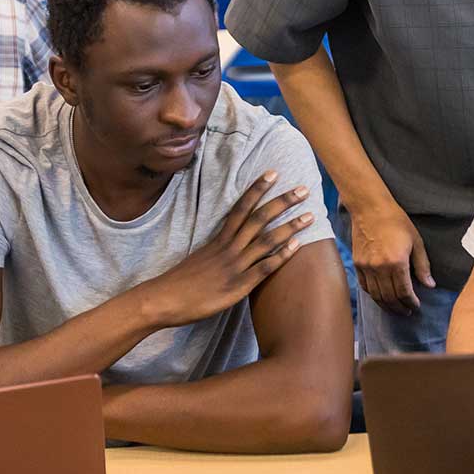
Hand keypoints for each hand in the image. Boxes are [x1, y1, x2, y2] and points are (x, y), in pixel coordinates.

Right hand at [140, 171, 313, 326]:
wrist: (163, 299)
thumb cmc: (181, 282)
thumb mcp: (201, 258)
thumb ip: (218, 250)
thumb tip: (231, 244)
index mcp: (218, 239)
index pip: (241, 208)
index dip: (257, 189)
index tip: (272, 173)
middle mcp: (228, 248)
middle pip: (259, 219)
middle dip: (282, 202)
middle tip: (303, 189)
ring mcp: (234, 266)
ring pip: (266, 240)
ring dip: (290, 226)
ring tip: (310, 215)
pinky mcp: (237, 286)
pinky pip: (263, 268)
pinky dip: (280, 256)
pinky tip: (296, 246)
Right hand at [348, 196, 432, 315]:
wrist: (370, 208)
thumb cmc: (396, 221)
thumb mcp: (416, 241)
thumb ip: (422, 266)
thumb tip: (430, 285)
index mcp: (397, 262)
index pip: (404, 291)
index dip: (411, 302)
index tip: (416, 306)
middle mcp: (380, 268)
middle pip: (389, 297)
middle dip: (400, 307)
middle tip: (407, 311)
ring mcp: (366, 267)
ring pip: (376, 295)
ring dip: (386, 305)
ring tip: (395, 309)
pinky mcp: (357, 264)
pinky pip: (365, 286)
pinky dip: (373, 295)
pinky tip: (381, 297)